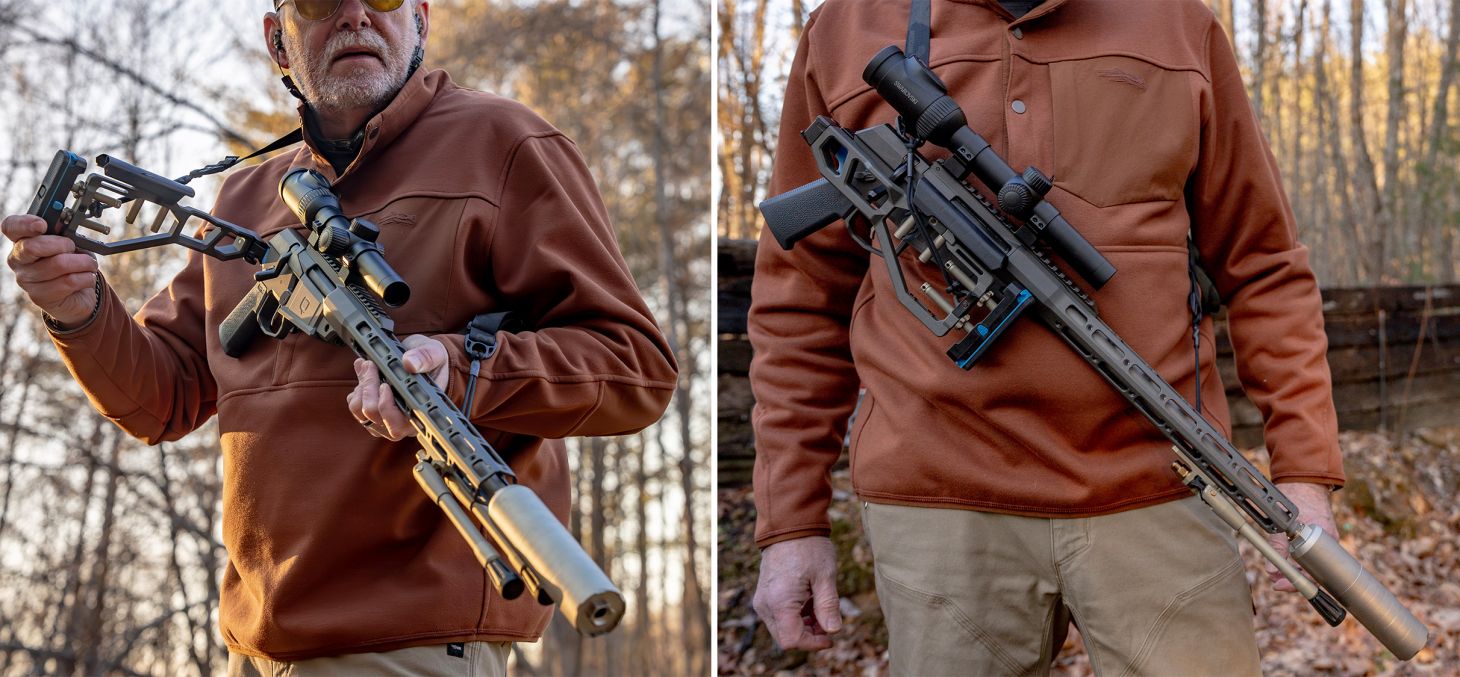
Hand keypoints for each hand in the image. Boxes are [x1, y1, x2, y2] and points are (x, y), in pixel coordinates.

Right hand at [2, 214, 99, 327]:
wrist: (76, 295)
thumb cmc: (70, 264)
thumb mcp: (69, 245)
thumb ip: (65, 236)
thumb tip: (70, 233)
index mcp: (22, 241)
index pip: (11, 227)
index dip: (25, 224)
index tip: (42, 225)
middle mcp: (18, 260)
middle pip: (32, 246)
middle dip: (62, 244)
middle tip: (74, 247)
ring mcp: (26, 279)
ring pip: (59, 264)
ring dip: (83, 262)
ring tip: (88, 265)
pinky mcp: (39, 296)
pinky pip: (69, 281)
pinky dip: (86, 277)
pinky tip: (86, 278)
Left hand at [346, 335, 448, 439]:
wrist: (425, 364)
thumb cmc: (433, 363)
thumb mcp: (435, 354)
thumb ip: (426, 358)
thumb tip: (409, 363)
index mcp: (419, 416)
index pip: (396, 424)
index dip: (386, 405)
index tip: (385, 383)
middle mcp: (400, 424)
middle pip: (373, 415)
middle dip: (369, 387)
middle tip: (371, 364)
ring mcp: (384, 421)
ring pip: (360, 411)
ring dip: (361, 386)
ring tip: (367, 366)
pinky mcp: (372, 415)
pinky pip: (355, 406)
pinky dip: (356, 389)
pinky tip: (365, 375)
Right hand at [752, 535, 841, 650]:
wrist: (789, 524)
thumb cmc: (808, 547)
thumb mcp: (825, 577)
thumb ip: (828, 606)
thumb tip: (833, 631)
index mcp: (780, 602)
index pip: (792, 641)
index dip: (813, 644)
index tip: (830, 637)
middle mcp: (765, 605)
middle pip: (785, 638)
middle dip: (809, 636)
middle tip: (828, 621)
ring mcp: (763, 600)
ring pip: (782, 628)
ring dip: (803, 626)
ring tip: (822, 609)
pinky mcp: (765, 594)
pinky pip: (778, 616)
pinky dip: (795, 616)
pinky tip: (810, 601)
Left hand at [1266, 482, 1337, 591]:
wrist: (1305, 481)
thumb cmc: (1297, 498)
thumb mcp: (1284, 523)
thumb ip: (1277, 546)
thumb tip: (1272, 570)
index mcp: (1324, 540)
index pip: (1315, 573)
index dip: (1296, 583)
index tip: (1279, 585)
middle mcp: (1328, 544)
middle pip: (1312, 572)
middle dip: (1292, 578)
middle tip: (1274, 579)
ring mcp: (1324, 542)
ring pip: (1309, 565)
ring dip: (1292, 570)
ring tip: (1275, 571)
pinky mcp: (1318, 539)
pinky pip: (1309, 556)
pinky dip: (1296, 560)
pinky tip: (1283, 561)